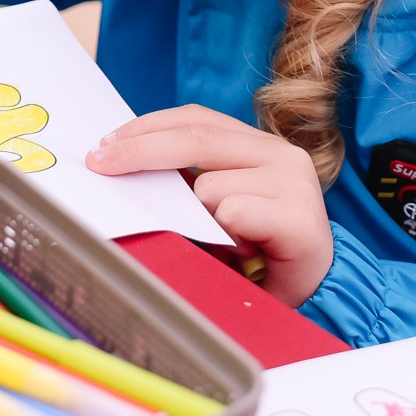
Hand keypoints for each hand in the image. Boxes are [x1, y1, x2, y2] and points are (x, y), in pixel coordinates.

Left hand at [86, 105, 334, 305]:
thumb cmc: (258, 253)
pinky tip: (244, 251)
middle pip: (196, 137)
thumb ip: (187, 182)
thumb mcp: (216, 208)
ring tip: (224, 242)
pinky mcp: (300, 217)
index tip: (106, 142)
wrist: (314, 297)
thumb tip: (122, 164)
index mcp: (258, 145)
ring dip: (200, 218)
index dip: (148, 127)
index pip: (196, 118)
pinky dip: (225, 236)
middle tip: (100, 164)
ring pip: (209, 186)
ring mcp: (294, 182)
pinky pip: (233, 214)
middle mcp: (280, 154)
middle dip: (140, 150)